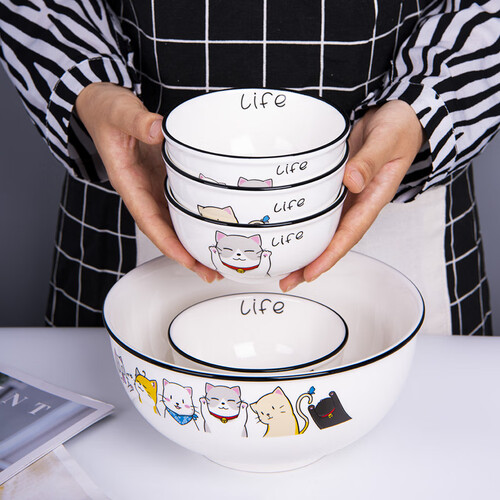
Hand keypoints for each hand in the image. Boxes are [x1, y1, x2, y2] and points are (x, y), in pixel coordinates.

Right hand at [75, 83, 219, 281]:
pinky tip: (212, 230)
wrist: (103, 106)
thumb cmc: (106, 111)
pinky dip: (195, 220)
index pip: (149, 220)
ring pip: (175, 222)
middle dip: (187, 255)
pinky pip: (180, 205)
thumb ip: (137, 121)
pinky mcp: (164, 179)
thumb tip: (157, 130)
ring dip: (194, 243)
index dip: (168, 243)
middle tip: (213, 273)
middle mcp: (143, 191)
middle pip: (166, 231)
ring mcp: (154, 187)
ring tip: (218, 262)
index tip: (188, 260)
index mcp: (129, 183)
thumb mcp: (119, 111)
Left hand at [279, 100, 424, 291]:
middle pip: (333, 240)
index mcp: (373, 197)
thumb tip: (353, 181)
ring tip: (283, 267)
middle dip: (311, 263)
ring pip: (324, 229)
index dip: (330, 255)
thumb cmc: (399, 127)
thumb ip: (370, 160)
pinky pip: (319, 210)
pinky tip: (290, 232)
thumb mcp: (387, 138)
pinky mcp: (336, 186)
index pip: (350, 233)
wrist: (398, 116)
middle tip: (287, 281)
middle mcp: (359, 202)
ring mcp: (346, 196)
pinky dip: (305, 224)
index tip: (311, 272)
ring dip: (306, 249)